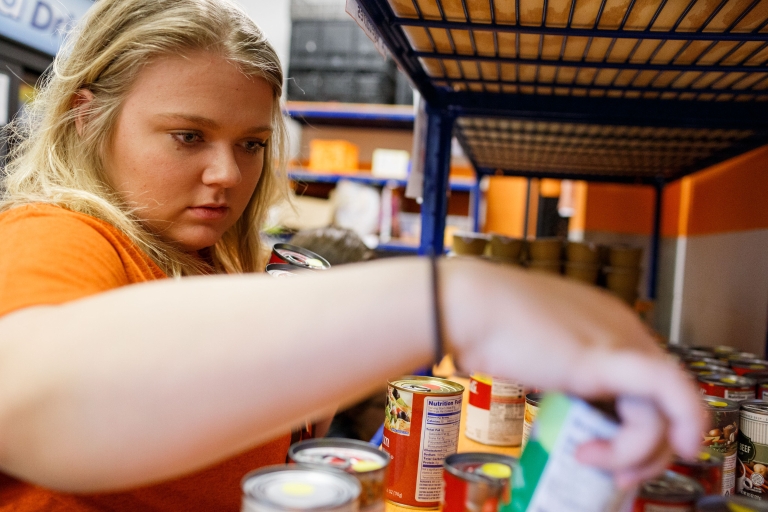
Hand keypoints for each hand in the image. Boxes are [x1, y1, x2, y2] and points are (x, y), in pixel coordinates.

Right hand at [440, 258, 705, 485]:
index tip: (606, 449)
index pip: (649, 381)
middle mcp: (622, 327)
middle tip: (611, 471)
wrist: (467, 306)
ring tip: (588, 457)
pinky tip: (637, 459)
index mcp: (605, 322)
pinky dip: (667, 431)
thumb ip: (557, 369)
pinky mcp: (609, 357)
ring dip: (636, 452)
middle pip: (666, 399)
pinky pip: (669, 395)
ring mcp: (619, 339)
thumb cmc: (484, 323)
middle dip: (647, 448)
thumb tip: (558, 399)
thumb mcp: (533, 349)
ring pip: (667, 409)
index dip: (638, 423)